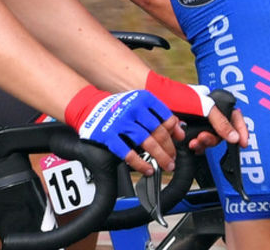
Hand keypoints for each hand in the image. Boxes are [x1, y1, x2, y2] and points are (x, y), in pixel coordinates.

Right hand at [64, 86, 179, 173]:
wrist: (90, 108)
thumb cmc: (119, 108)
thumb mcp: (139, 105)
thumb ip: (159, 116)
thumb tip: (180, 131)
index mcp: (143, 98)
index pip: (166, 117)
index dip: (175, 131)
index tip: (178, 142)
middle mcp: (133, 108)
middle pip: (158, 131)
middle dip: (169, 148)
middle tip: (173, 159)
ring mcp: (121, 122)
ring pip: (147, 142)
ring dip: (160, 157)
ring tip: (166, 166)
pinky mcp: (109, 136)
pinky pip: (128, 153)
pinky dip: (141, 164)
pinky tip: (148, 169)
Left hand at [145, 71, 246, 150]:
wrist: (149, 97)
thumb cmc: (174, 95)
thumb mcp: (202, 106)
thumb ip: (220, 121)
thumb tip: (235, 137)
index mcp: (214, 104)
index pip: (234, 117)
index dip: (241, 130)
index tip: (242, 143)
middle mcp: (207, 114)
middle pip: (222, 133)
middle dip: (213, 138)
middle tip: (203, 139)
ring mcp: (197, 124)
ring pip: (209, 140)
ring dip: (203, 143)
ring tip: (193, 142)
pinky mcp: (186, 133)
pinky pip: (197, 144)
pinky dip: (196, 146)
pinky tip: (190, 145)